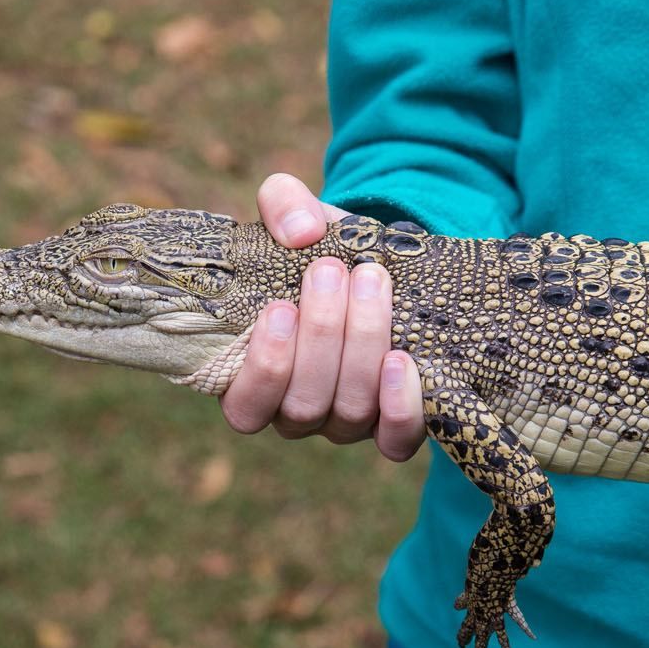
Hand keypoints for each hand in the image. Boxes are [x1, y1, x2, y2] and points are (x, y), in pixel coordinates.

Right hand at [219, 173, 425, 461]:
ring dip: (362, 344)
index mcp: (253, 379)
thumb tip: (301, 230)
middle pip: (304, 403)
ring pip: (350, 410)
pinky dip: (400, 407)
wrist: (380, 263)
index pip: (245, 408)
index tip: (280, 307)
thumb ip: (283, 206)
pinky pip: (396, 441)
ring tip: (371, 280)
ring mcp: (346, 423)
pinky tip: (402, 361)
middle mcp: (297, 412)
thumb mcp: (296, 217)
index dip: (263, 368)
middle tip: (334, 270)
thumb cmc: (321, 249)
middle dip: (322, 334)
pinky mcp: (393, 425)